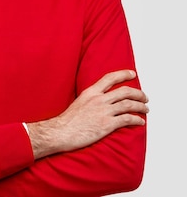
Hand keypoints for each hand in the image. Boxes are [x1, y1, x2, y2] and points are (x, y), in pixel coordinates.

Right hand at [28, 69, 148, 158]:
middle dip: (138, 93)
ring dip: (141, 106)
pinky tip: (140, 121)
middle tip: (144, 97)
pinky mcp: (107, 124)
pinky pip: (127, 119)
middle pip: (125, 91)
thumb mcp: (78, 103)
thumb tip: (97, 101)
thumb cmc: (66, 121)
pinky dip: (137, 119)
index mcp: (90, 92)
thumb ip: (89, 100)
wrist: (60, 132)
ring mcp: (104, 111)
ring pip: (129, 104)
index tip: (132, 74)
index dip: (123, 74)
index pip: (110, 78)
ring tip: (146, 109)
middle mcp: (99, 100)